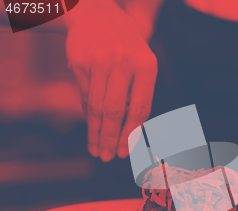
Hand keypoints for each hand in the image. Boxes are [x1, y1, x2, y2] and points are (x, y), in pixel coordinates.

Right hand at [65, 0, 156, 161]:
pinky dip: (88, 115)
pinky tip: (91, 128)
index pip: (140, 108)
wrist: (96, 16)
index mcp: (147, 65)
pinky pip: (85, 95)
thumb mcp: (139, 65)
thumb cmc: (125, 48)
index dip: (131, 133)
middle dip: (111, 138)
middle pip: (115, 111)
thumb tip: (130, 136)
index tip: (125, 152)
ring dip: (96, 132)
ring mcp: (101, 60)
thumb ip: (137, 96)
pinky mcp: (80, 61)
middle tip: (107, 157)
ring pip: (97, 106)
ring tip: (96, 149)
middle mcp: (125, 61)